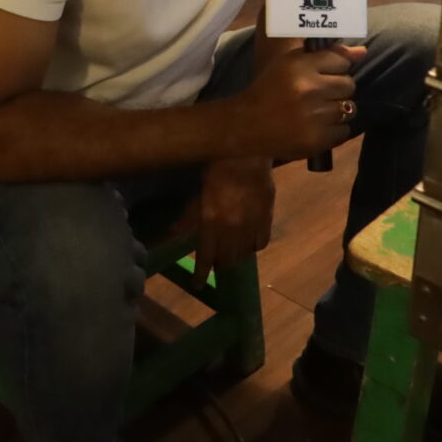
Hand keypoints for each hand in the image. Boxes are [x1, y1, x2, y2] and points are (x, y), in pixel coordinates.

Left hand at [183, 156, 275, 274]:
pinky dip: (253, 247)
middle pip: (226, 260)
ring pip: (243, 255)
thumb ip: (189, 216)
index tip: (198, 285)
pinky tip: (249, 243)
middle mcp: (231, 230)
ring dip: (235, 257)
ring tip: (231, 254)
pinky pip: (260, 243)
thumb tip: (174, 232)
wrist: (246, 157)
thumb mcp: (198, 194)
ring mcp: (251, 226)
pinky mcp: (267, 220)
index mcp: (211, 224)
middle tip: (215, 263)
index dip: (201, 274)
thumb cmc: (217, 171)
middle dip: (218, 265)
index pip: (205, 258)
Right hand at [238, 43, 362, 161]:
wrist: (246, 125)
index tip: (322, 75)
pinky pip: (344, 131)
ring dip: (337, 110)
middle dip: (337, 89)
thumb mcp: (290, 64)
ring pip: (349, 108)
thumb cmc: (269, 89)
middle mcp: (310, 89)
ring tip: (318, 112)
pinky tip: (317, 127)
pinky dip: (334, 130)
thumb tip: (362, 52)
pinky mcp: (317, 140)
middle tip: (319, 95)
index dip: (335, 69)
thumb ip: (327, 55)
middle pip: (349, 85)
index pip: (341, 61)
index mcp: (300, 66)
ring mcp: (315, 117)